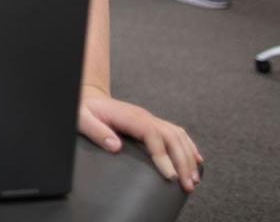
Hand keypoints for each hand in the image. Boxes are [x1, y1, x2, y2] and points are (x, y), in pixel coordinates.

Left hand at [77, 86, 201, 191]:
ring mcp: (150, 119)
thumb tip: (115, 146)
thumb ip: (97, 132)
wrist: (89, 96)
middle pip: (172, 137)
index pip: (153, 136)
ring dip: (189, 157)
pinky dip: (189, 146)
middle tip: (188, 184)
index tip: (170, 176)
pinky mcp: (152, 123)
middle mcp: (145, 116)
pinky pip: (176, 133)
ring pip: (178, 136)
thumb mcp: (83, 119)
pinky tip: (196, 160)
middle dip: (183, 162)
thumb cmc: (84, 110)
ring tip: (194, 179)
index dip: (164, 156)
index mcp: (130, 117)